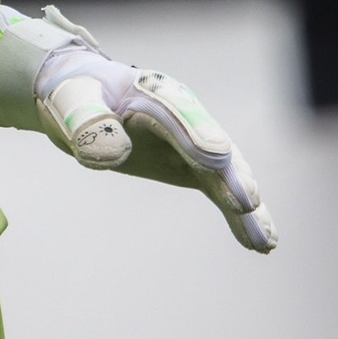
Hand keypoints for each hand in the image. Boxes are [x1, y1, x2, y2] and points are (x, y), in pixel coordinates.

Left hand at [0, 4, 275, 251]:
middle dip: (234, 178)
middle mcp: (185, 116)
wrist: (85, 94)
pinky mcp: (194, 166)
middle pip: (216, 149)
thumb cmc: (77, 93)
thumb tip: (113, 155)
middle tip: (249, 205)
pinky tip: (259, 246)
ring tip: (266, 242)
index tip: (217, 159)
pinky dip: (239, 217)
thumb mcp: (71, 100)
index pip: (179, 114)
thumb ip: (88, 121)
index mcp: (154, 92)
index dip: (198, 137)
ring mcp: (194, 142)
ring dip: (248, 210)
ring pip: (228, 176)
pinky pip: (220, 192)